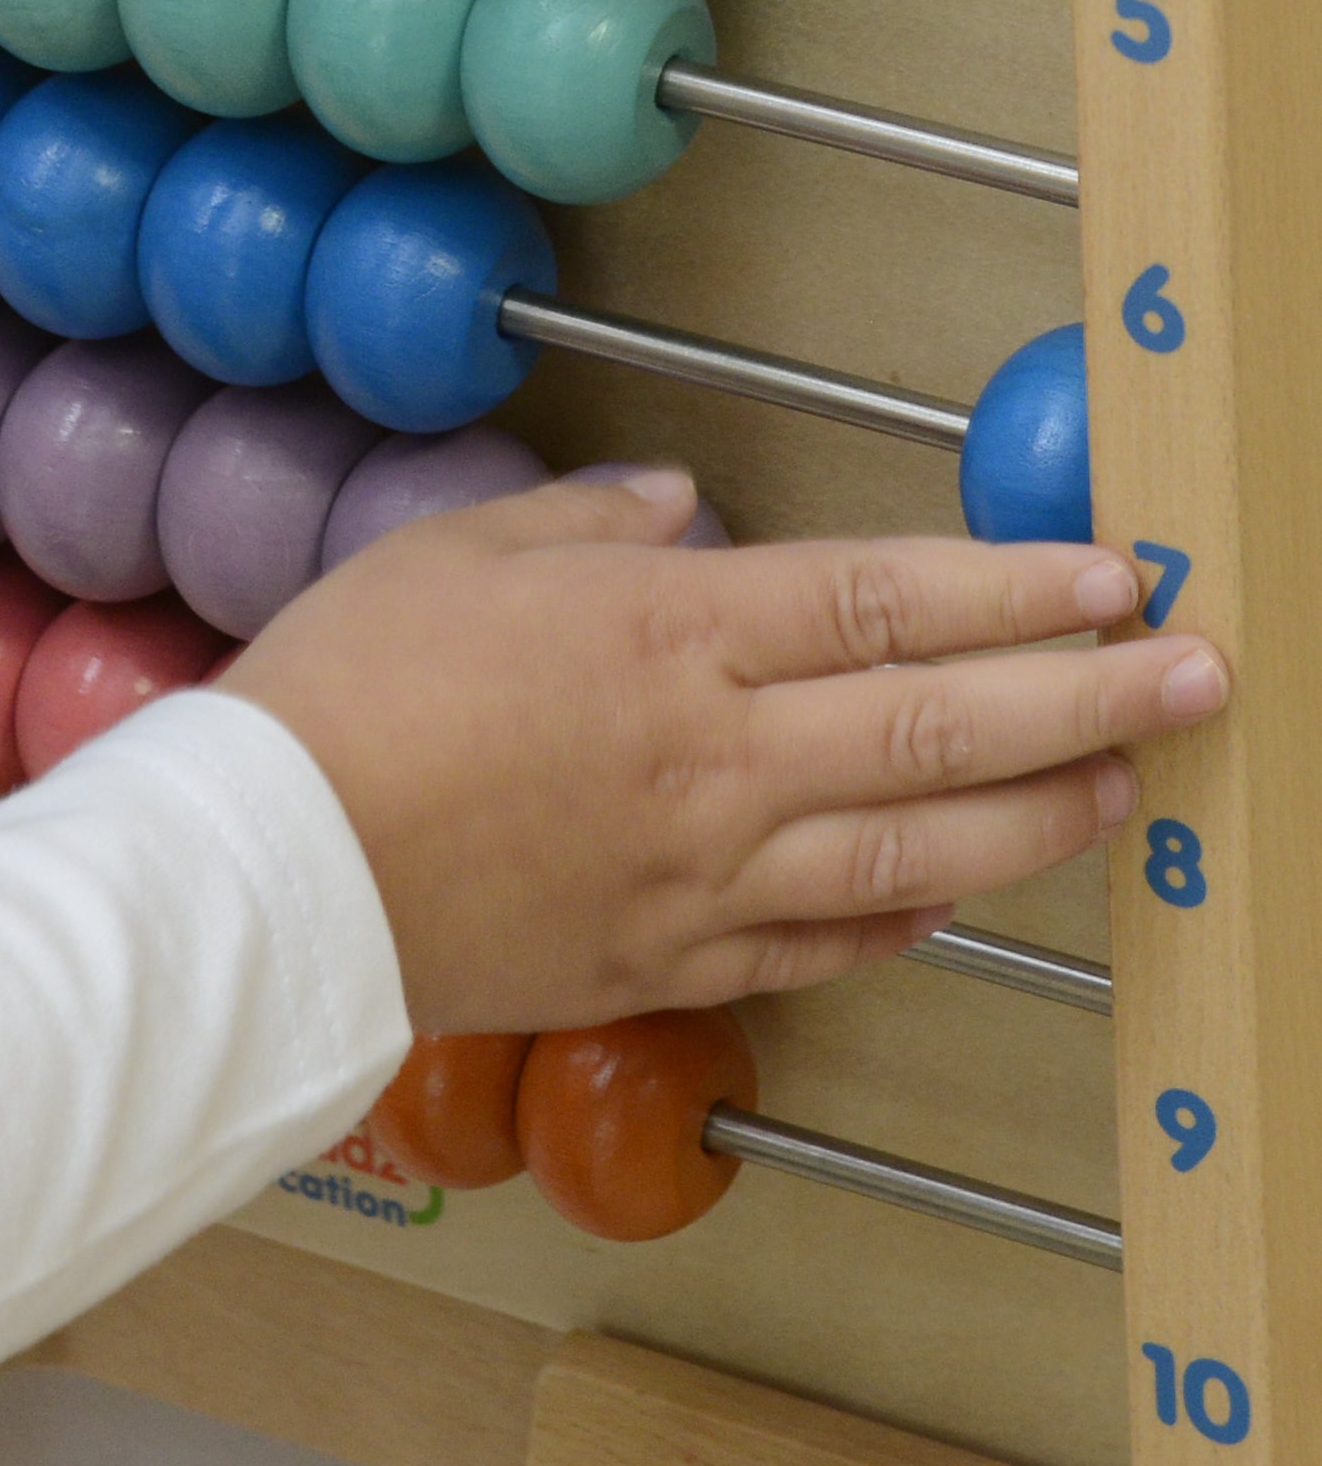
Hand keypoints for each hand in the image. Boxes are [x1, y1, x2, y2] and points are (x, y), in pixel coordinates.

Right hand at [219, 469, 1229, 1033]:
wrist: (267, 872)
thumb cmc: (340, 696)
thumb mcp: (449, 554)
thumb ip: (584, 522)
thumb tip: (680, 505)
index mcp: (659, 632)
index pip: (880, 599)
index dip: (1013, 585)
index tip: (1113, 572)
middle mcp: (708, 754)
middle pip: (936, 727)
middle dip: (1087, 695)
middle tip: (1198, 674)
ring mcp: (696, 872)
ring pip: (909, 853)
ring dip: (1035, 821)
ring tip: (1124, 791)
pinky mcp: (661, 961)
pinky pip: (815, 950)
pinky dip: (900, 928)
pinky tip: (951, 907)